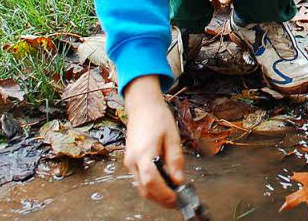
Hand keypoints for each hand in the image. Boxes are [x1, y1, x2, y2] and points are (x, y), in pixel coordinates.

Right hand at [122, 76, 183, 206]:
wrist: (142, 107)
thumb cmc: (158, 118)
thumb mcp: (172, 137)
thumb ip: (175, 160)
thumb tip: (178, 181)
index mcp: (144, 152)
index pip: (151, 181)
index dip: (164, 193)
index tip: (177, 198)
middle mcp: (132, 160)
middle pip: (145, 189)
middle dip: (161, 198)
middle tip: (178, 200)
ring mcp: (129, 162)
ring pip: (141, 187)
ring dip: (156, 194)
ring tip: (173, 193)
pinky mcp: (130, 162)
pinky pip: (140, 180)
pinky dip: (151, 186)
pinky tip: (164, 184)